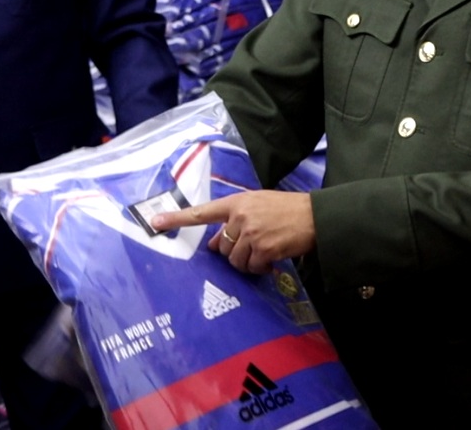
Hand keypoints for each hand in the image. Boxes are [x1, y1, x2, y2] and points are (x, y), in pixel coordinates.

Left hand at [151, 191, 315, 275]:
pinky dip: (260, 269)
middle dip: (234, 253)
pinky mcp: (263, 248)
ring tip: (265, 252)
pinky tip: (272, 260)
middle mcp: (241, 216)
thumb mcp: (259, 206)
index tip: (155, 222)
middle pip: (222, 247)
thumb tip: (215, 245)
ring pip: (235, 260)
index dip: (177, 219)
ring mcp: (252, 232)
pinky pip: (252, 267)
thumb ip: (235, 221)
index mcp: (238, 202)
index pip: (202, 212)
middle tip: (254, 246)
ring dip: (248, 263)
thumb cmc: (288, 210)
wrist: (315, 216)